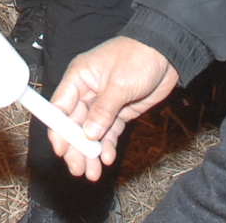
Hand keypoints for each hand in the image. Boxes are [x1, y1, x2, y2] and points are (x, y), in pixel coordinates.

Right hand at [47, 37, 178, 180]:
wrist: (167, 53)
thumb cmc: (139, 57)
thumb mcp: (119, 83)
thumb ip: (103, 109)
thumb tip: (88, 134)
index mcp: (79, 77)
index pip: (60, 107)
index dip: (58, 130)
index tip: (61, 150)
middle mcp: (87, 91)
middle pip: (74, 124)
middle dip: (76, 148)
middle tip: (78, 169)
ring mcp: (103, 103)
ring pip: (91, 132)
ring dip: (91, 152)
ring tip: (93, 172)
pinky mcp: (119, 111)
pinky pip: (109, 132)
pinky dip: (107, 145)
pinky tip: (107, 157)